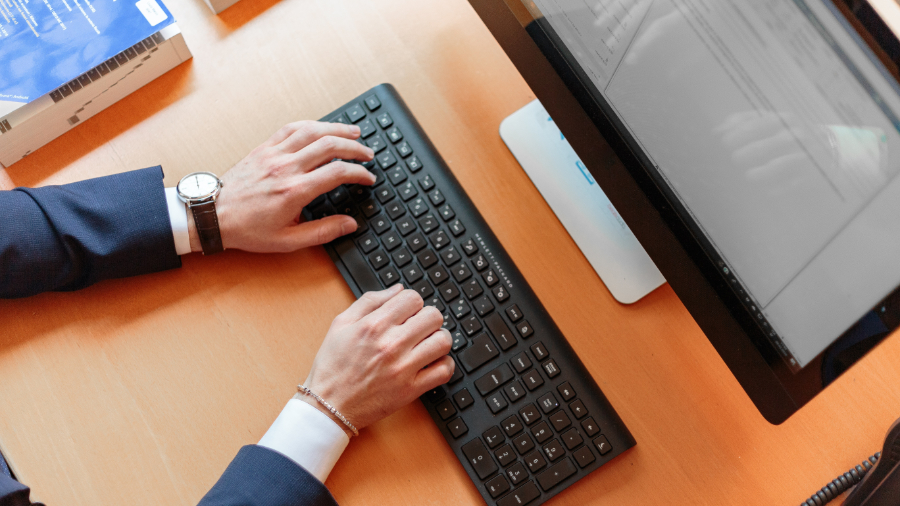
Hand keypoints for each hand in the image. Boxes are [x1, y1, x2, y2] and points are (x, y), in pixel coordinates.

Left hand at [187, 121, 375, 252]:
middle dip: (355, 147)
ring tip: (354, 132)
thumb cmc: (248, 230)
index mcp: (295, 191)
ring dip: (337, 129)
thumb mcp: (288, 240)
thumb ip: (323, 232)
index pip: (337, 173)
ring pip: (312, 130)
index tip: (368, 178)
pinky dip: (311, 124)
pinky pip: (291, 128)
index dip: (359, 173)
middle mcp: (286, 168)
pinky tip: (322, 127)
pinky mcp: (264, 148)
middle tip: (368, 154)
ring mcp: (274, 154)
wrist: (213, 215)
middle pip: (330, 145)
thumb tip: (349, 224)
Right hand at [299, 285, 454, 432]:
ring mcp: (403, 368)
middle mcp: (391, 344)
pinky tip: (432, 363)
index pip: (413, 298)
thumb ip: (370, 301)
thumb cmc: (332, 366)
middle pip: (433, 316)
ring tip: (427, 344)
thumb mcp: (341, 324)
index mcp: (374, 325)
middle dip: (427, 318)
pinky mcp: (410, 390)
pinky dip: (444, 364)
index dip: (412, 303)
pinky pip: (443, 371)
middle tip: (419, 327)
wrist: (327, 406)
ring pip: (443, 341)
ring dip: (438, 339)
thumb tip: (398, 289)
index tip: (407, 312)